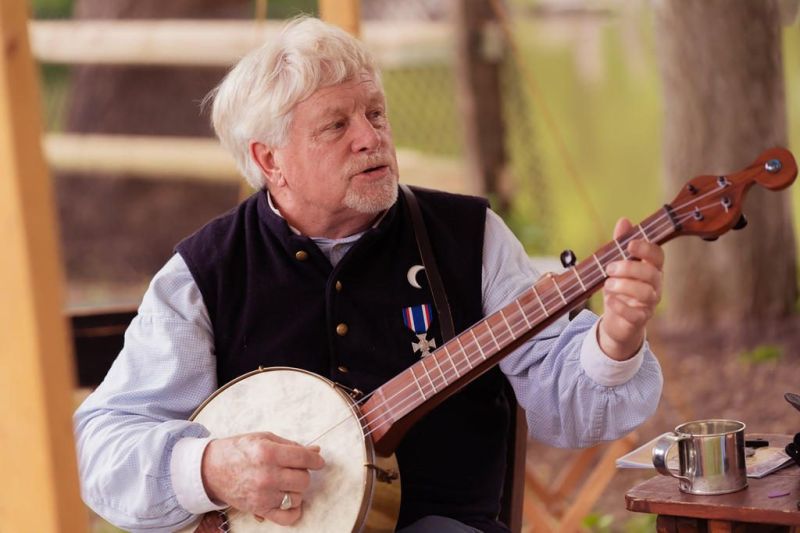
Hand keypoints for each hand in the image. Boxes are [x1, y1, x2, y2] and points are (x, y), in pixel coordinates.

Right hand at [201, 432, 325, 525]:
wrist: (210, 470)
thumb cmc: (238, 450)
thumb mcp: (263, 438)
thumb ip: (291, 445)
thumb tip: (316, 451)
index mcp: (268, 453)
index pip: (304, 458)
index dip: (315, 460)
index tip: (318, 461)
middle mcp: (267, 475)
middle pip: (303, 479)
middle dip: (303, 473)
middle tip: (294, 469)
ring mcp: (263, 494)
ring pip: (298, 496)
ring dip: (296, 489)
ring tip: (286, 482)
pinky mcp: (259, 509)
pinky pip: (287, 517)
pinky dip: (294, 511)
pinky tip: (291, 502)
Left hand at [598, 217, 663, 359]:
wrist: (616, 321)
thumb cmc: (619, 290)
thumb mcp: (616, 265)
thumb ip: (620, 244)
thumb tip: (624, 220)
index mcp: (651, 269)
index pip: (658, 256)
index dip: (646, 248)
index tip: (629, 245)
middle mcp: (655, 286)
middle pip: (652, 274)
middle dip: (628, 268)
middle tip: (609, 268)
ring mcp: (649, 304)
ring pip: (646, 293)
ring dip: (624, 286)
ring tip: (607, 284)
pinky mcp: (640, 320)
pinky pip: (636, 313)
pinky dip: (620, 305)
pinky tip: (609, 300)